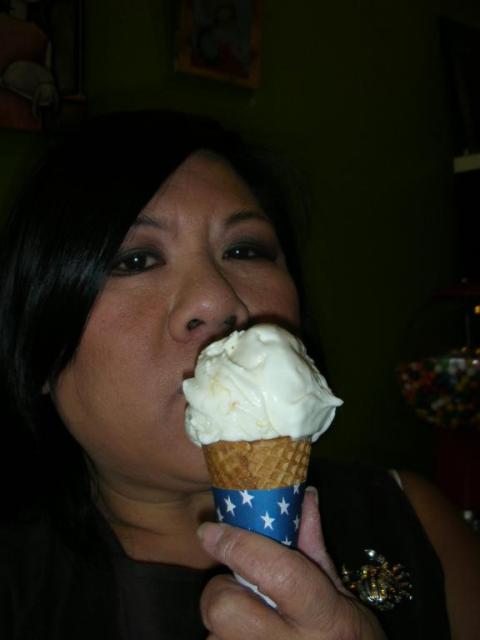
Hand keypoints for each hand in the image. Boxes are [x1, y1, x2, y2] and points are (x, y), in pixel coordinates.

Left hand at [197, 487, 386, 639]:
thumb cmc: (350, 636)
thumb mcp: (339, 592)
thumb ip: (312, 545)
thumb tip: (305, 494)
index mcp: (323, 616)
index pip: (276, 573)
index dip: (238, 546)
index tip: (210, 529)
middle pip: (225, 607)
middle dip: (223, 591)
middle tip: (240, 589)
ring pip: (213, 633)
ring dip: (224, 620)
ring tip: (250, 619)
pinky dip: (224, 638)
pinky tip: (247, 636)